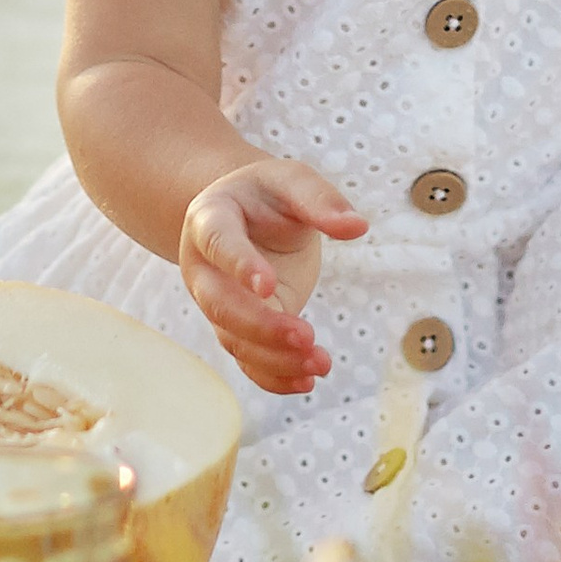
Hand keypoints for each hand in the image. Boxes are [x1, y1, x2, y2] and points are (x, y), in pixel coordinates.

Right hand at [181, 159, 362, 393]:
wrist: (248, 215)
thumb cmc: (269, 194)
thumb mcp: (292, 180)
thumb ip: (320, 199)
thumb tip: (356, 226)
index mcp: (209, 218)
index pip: (219, 243)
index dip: (240, 265)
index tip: (268, 286)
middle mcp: (204, 267)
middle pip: (220, 305)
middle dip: (260, 326)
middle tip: (306, 335)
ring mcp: (217, 302)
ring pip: (234, 339)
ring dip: (275, 358)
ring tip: (321, 363)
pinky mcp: (238, 328)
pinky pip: (247, 359)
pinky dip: (274, 377)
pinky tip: (307, 381)